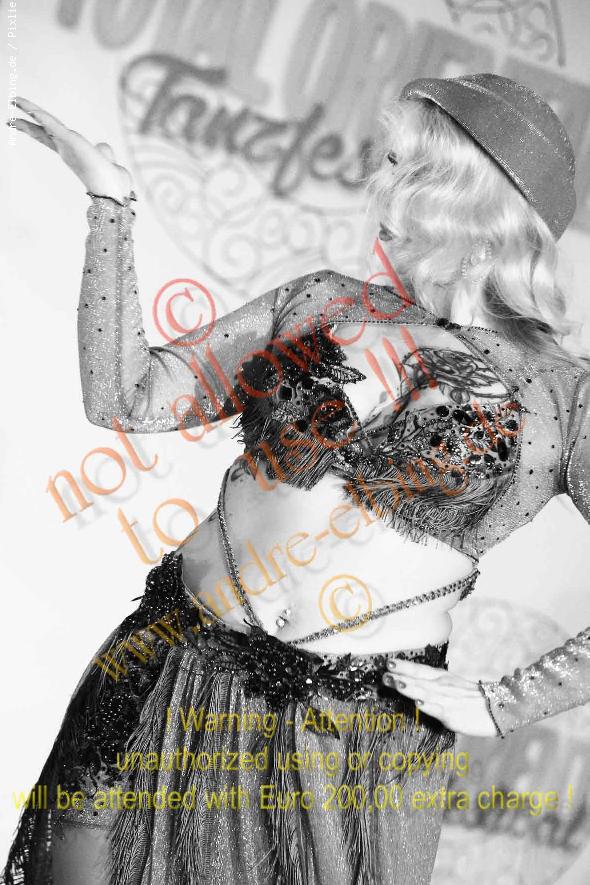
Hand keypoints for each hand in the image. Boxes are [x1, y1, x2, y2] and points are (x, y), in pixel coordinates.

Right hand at [10, 96, 132, 202]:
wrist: (115, 193)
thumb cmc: (113, 182)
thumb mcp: (106, 160)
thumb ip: (103, 152)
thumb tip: (102, 147)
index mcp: (72, 152)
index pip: (51, 136)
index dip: (37, 127)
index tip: (25, 119)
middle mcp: (67, 149)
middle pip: (42, 131)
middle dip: (26, 123)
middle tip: (9, 119)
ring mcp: (68, 145)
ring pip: (46, 124)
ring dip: (30, 111)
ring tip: (15, 101)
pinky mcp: (72, 142)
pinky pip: (55, 126)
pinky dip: (43, 117)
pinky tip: (33, 109)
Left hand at [382, 658, 497, 736]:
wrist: (498, 708)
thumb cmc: (471, 698)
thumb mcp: (451, 685)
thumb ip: (431, 684)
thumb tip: (409, 682)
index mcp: (442, 678)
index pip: (420, 669)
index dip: (404, 666)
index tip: (388, 662)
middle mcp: (443, 686)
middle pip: (419, 680)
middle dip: (400, 676)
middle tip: (384, 674)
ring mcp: (448, 700)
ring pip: (426, 692)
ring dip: (410, 687)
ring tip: (396, 683)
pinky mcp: (453, 715)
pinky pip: (440, 709)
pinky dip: (429, 706)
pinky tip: (418, 703)